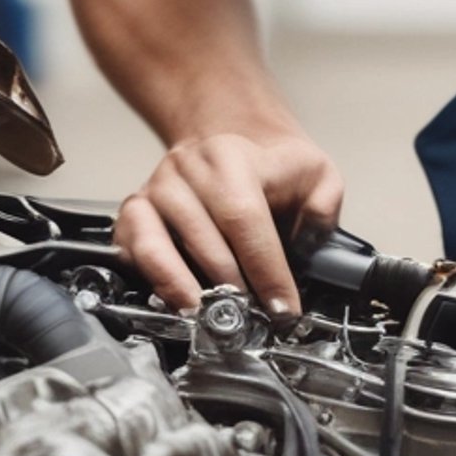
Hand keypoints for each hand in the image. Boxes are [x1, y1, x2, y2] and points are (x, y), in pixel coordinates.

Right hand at [115, 131, 343, 313]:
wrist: (231, 135)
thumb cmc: (272, 163)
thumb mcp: (315, 171)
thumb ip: (324, 205)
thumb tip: (314, 242)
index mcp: (232, 158)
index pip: (246, 220)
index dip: (266, 272)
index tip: (283, 308)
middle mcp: (186, 170)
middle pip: (204, 241)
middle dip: (231, 290)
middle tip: (253, 320)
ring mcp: (156, 189)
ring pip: (158, 248)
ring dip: (186, 291)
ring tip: (212, 317)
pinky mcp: (136, 209)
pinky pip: (131, 250)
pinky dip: (151, 279)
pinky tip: (177, 300)